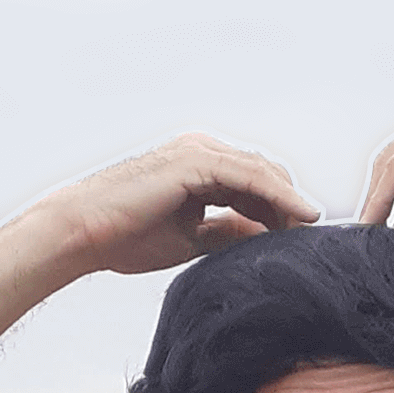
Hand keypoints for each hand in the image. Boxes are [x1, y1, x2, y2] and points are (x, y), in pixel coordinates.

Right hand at [35, 134, 318, 278]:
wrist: (82, 233)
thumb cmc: (125, 237)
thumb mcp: (190, 238)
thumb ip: (227, 233)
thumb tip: (264, 240)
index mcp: (196, 168)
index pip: (252, 184)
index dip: (279, 210)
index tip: (299, 237)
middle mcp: (200, 152)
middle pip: (263, 174)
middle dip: (288, 205)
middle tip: (308, 238)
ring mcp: (198, 152)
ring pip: (261, 173)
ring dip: (290, 202)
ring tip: (311, 230)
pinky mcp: (195, 162)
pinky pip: (250, 177)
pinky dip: (279, 196)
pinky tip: (301, 216)